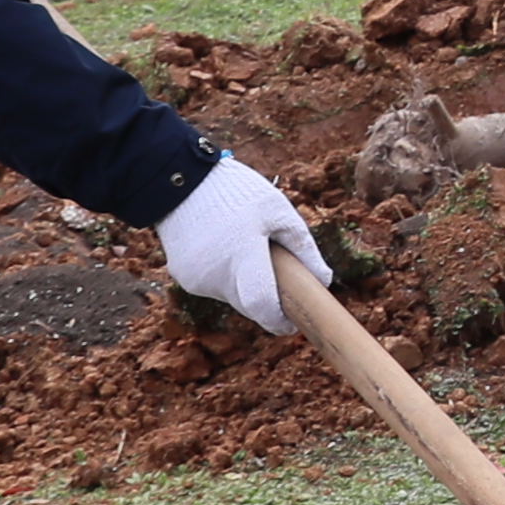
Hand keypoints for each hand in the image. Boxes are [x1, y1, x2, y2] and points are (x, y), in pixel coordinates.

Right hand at [156, 155, 329, 336]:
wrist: (181, 180)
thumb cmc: (238, 192)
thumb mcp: (279, 210)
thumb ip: (303, 248)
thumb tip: (323, 281)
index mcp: (242, 256)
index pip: (261, 305)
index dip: (278, 320)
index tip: (292, 323)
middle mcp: (214, 274)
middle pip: (248, 304)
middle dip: (266, 298)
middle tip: (276, 274)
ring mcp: (195, 278)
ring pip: (231, 295)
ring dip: (244, 283)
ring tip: (244, 246)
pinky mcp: (181, 275)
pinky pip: (212, 285)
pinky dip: (224, 275)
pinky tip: (224, 247)